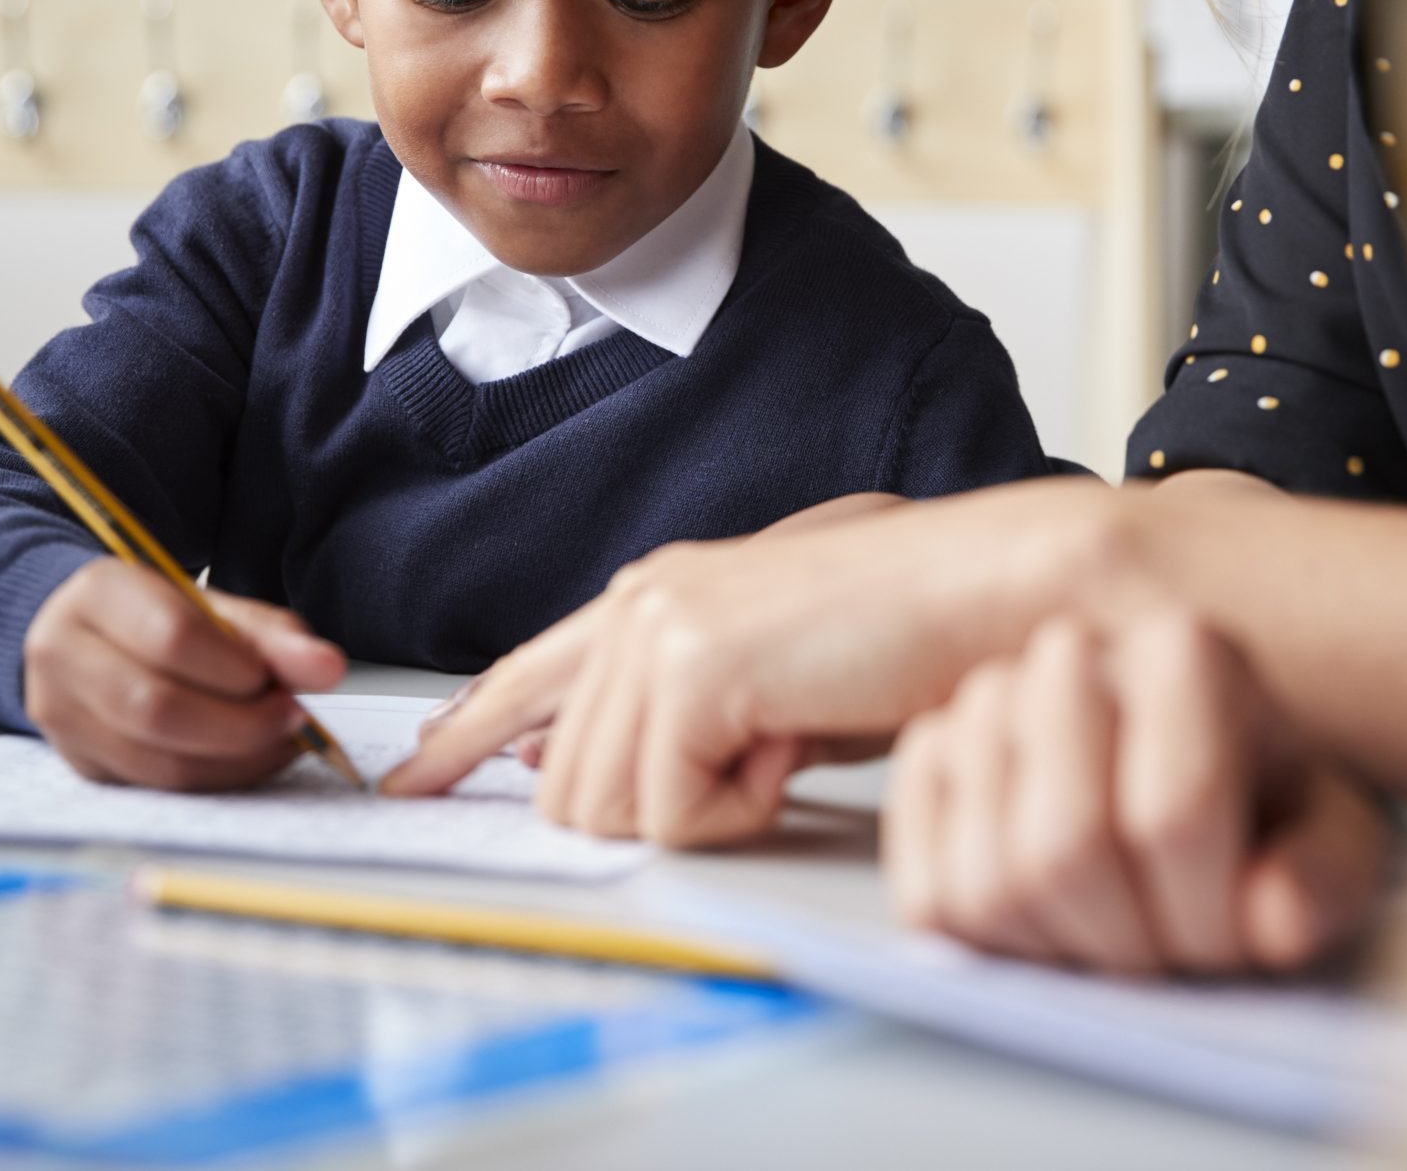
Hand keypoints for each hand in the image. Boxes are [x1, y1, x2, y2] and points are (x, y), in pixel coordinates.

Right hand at [22, 556, 346, 789]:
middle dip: (242, 724)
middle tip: (292, 718)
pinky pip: (158, 787)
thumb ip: (272, 637)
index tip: (280, 681)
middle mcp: (62, 655)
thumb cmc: (158, 617)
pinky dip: (216, 779)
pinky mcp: (81, 765)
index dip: (237, 668)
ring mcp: (62, 718)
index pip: (172, 637)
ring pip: (159, 761)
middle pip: (158, 708)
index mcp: (98, 594)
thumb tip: (327, 669)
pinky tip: (247, 757)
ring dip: (236, 760)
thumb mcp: (215, 608)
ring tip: (278, 739)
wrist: (88, 637)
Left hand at [382, 475, 1131, 840]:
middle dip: (654, 815)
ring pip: (606, 807)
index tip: (415, 775)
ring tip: (785, 747)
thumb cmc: (909, 637)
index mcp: (656, 596)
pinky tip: (798, 742)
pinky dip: (742, 810)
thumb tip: (577, 774)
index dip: (464, 735)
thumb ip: (673, 719)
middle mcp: (640, 601)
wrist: (991, 591)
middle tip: (758, 774)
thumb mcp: (771, 686)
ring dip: (705, 812)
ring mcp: (657, 627)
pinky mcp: (690, 668)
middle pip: (565, 784)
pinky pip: (669, 811)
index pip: (524, 676)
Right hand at [888, 612, 1390, 974]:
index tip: (1239, 938)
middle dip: (1127, 944)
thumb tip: (1272, 920)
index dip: (1207, 914)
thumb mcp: (1330, 836)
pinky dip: (994, 947)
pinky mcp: (925, 760)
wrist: (1194, 764)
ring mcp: (984, 701)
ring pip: (990, 883)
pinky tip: (1053, 928)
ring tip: (1118, 938)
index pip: (1172, 810)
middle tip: (1172, 955)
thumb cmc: (1262, 806)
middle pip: (1066, 849)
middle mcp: (1072, 651)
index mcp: (1185, 651)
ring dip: (1061, 954)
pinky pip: (928, 898)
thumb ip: (1325, 876)